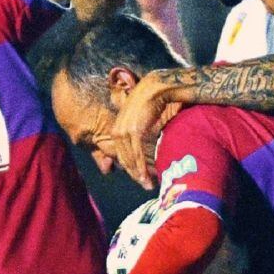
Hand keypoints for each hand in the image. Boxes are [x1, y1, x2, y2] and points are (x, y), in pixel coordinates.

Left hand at [110, 70, 178, 188]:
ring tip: (147, 185)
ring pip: (130, 159)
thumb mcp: (138, 116)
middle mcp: (118, 130)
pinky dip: (141, 168)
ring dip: (138, 174)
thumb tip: (142, 138)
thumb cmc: (150, 100)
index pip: (122, 152)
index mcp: (118, 127)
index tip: (139, 176)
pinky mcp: (134, 131)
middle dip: (134, 173)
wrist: (155, 88)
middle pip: (124, 158)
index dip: (130, 165)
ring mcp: (125, 131)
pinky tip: (146, 178)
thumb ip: (136, 127)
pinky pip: (136, 154)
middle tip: (144, 185)